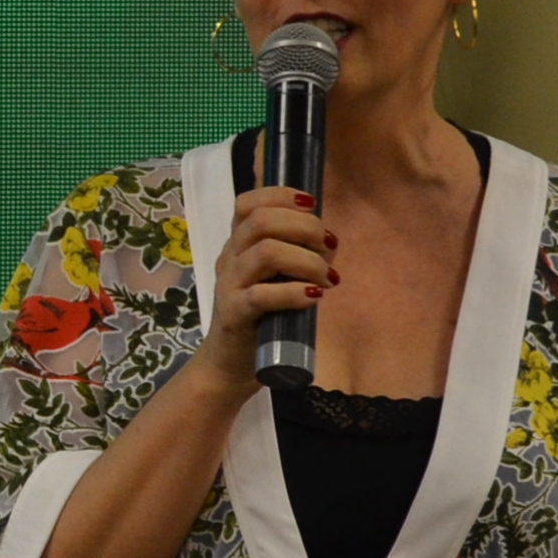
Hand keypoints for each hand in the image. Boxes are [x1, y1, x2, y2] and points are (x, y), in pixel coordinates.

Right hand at [196, 183, 339, 387]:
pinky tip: (314, 296)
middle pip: (261, 221)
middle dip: (304, 227)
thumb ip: (296, 255)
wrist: (230, 362)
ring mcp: (229, 285)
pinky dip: (294, 292)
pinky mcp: (234, 314)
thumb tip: (328, 242)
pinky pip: (262, 295)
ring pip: (266, 252)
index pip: (248, 203)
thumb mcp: (276, 278)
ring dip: (306, 260)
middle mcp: (230, 257)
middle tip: (328, 247)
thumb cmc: (261, 315)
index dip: (281, 195)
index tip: (311, 204)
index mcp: (238, 243)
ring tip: (327, 278)